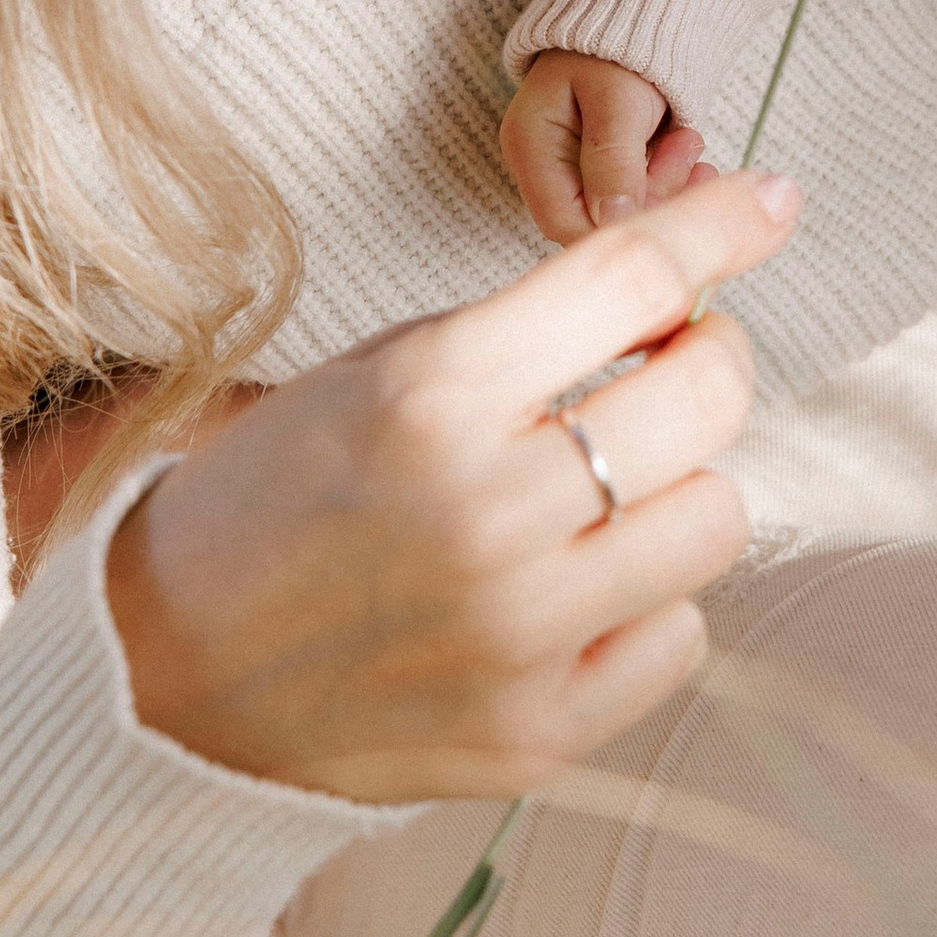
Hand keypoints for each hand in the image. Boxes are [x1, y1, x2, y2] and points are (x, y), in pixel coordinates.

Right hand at [103, 169, 797, 803]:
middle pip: (707, 397)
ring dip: (678, 486)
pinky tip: (577, 588)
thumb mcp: (382, 367)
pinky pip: (680, 637)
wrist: (162, 674)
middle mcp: (488, 512)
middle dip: (707, 357)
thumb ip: (531, 329)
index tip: (773, 201)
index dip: (724, 224)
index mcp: (434, 394)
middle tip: (667, 362)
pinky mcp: (535, 735)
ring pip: (717, 518)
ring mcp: (518, 635)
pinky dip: (646, 602)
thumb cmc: (283, 493)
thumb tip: (689, 284)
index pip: (635, 277)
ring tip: (605, 489)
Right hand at [502, 49, 708, 238]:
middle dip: (650, 196)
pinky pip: (631, 191)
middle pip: (594, 219)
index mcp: (531, 147)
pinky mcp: (599, 163)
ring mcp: (570, 165)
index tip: (671, 203)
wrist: (634, 8)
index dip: (616, 226)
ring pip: (619, 208)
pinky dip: (664, 177)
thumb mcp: (618, 100)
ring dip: (665, 184)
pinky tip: (687, 151)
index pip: (563, 222)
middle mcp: (542, 164)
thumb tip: (612, 223)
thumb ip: (613, 160)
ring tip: (692, 142)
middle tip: (690, 152)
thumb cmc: (617, 45)